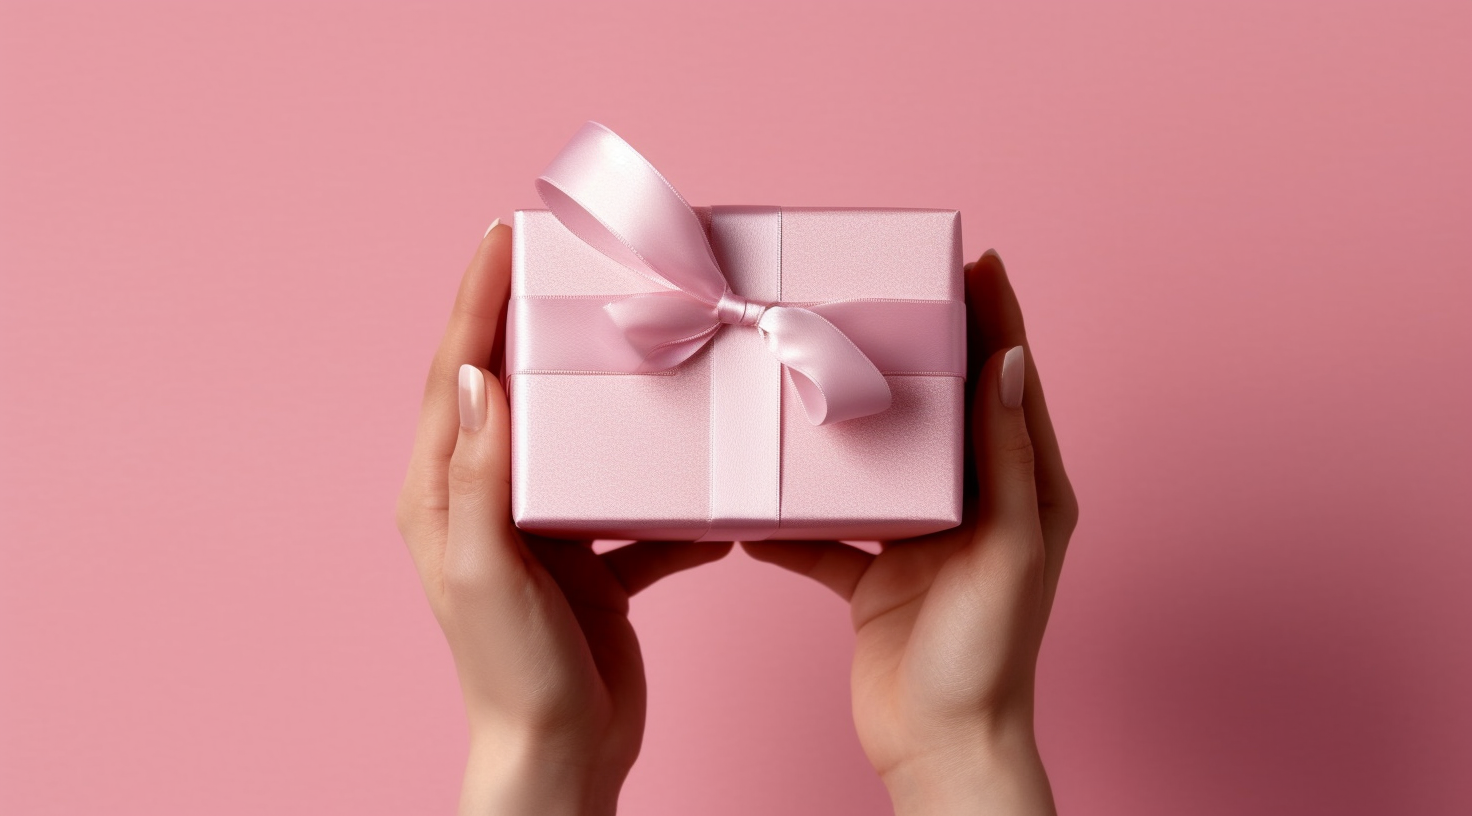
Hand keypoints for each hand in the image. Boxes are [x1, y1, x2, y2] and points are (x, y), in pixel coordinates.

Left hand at [395, 221, 731, 815]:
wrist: (562, 756)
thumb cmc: (514, 671)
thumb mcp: (491, 568)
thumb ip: (482, 474)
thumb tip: (480, 375)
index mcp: (443, 495)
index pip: (456, 375)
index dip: (475, 300)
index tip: (502, 236)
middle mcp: (486, 503)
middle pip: (513, 391)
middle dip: (537, 325)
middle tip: (575, 268)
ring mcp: (541, 531)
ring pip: (574, 443)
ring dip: (604, 401)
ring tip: (642, 348)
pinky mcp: (590, 563)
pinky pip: (628, 510)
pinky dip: (663, 500)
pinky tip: (706, 498)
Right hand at [744, 250, 1076, 814]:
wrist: (941, 747)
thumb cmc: (985, 654)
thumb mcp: (1005, 548)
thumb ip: (1007, 458)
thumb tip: (1009, 362)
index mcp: (1023, 491)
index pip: (1011, 385)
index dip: (998, 320)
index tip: (977, 260)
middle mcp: (974, 507)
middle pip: (942, 412)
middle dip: (916, 355)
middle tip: (879, 297)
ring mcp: (921, 542)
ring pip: (881, 466)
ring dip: (849, 431)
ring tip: (812, 378)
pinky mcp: (876, 578)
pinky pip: (830, 534)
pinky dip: (798, 522)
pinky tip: (760, 508)